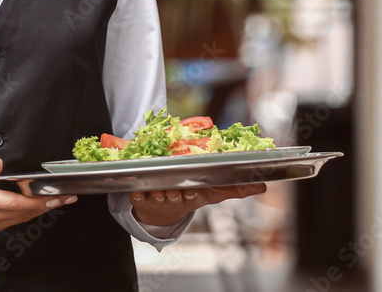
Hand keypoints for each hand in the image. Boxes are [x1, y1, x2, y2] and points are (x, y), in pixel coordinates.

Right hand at [0, 157, 77, 234]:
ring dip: (37, 210)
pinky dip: (25, 213)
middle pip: (22, 213)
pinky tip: (33, 205)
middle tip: (65, 198)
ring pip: (19, 219)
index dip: (39, 201)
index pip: (17, 203)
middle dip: (45, 206)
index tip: (55, 197)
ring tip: (54, 201)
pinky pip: (11, 221)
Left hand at [129, 183, 266, 226]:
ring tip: (155, 190)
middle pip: (173, 195)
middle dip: (173, 193)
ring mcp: (155, 196)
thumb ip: (234, 189)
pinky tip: (135, 190)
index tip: (190, 192)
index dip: (190, 194)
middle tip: (173, 190)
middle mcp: (172, 197)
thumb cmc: (188, 196)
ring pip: (154, 195)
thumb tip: (263, 185)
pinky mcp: (139, 195)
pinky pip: (135, 194)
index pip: (191, 195)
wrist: (161, 212)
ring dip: (155, 193)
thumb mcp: (210, 194)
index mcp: (189, 196)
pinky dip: (135, 192)